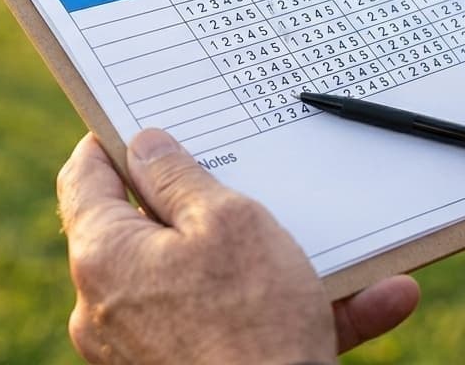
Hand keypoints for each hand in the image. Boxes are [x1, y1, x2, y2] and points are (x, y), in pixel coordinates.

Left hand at [57, 130, 419, 364]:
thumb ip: (180, 176)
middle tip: (248, 174)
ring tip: (343, 245)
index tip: (142, 123)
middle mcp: (108, 305)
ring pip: (210, 285)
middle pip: (148, 231)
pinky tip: (379, 299)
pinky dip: (298, 313)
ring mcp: (142, 349)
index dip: (112, 141)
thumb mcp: (229, 223)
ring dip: (276, 264)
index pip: (85, 178)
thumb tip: (144, 144)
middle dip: (208, 204)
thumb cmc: (254, 323)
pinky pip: (240, 330)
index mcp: (104, 254)